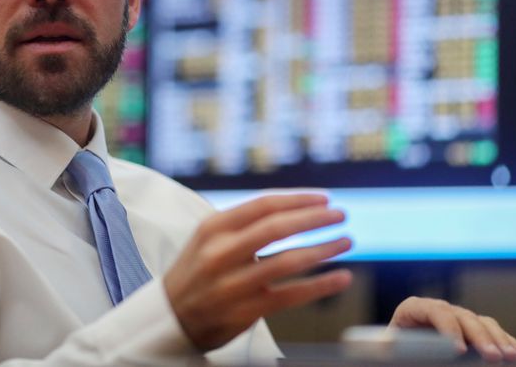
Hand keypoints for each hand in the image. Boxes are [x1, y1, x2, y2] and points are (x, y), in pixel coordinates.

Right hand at [164, 193, 352, 350]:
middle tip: (340, 215)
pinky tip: (341, 277)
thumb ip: (242, 224)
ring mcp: (234, 283)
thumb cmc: (196, 272)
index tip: (323, 199)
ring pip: (288, 261)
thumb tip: (293, 209)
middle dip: (314, 219)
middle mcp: (222, 253)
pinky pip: (291, 295)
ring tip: (345, 241)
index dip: (298, 200)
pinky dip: (321, 285)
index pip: (263, 205)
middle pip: (277, 228)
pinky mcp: (246, 311)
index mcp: (214, 228)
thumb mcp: (207, 238)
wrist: (170, 316)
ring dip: (324, 249)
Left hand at [390, 296, 515, 361]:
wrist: (398, 348)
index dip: (448, 328)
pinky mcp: (469, 330)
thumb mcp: (393, 345)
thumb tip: (399, 349)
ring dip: (499, 340)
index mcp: (413, 308)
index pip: (434, 311)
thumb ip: (400, 347)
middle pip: (462, 316)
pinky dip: (506, 342)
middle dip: (480, 337)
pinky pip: (491, 332)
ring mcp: (455, 318)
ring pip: (480, 322)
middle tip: (493, 357)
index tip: (458, 350)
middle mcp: (437, 309)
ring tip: (512, 358)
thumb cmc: (394, 348)